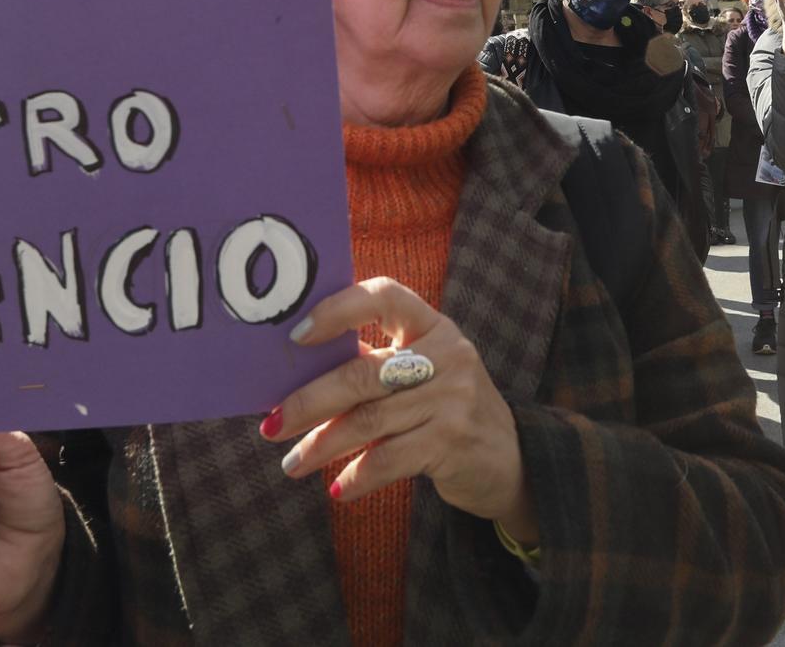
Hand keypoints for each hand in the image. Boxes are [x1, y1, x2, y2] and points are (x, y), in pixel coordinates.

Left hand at [269, 278, 536, 544]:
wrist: (512, 458)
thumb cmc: (446, 410)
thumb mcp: (423, 374)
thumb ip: (374, 366)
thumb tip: (295, 376)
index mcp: (433, 326)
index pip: (385, 296)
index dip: (339, 309)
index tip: (297, 335)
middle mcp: (448, 354)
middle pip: (363, 373)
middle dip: (309, 401)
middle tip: (272, 424)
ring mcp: (454, 398)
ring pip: (369, 420)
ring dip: (322, 446)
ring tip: (292, 464)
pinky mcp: (453, 441)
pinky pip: (390, 458)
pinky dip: (358, 475)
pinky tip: (339, 489)